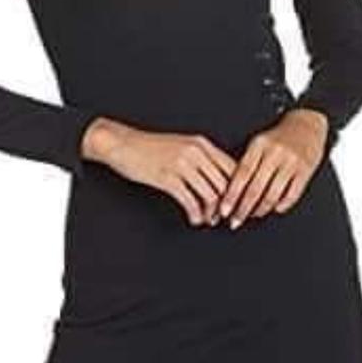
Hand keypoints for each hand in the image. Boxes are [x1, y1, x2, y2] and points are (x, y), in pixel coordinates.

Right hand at [82, 117, 237, 226]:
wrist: (122, 143)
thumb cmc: (149, 147)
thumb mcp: (181, 146)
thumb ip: (201, 159)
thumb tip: (218, 181)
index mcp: (201, 143)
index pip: (232, 167)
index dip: (239, 189)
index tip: (239, 203)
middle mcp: (195, 152)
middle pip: (225, 184)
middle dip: (229, 205)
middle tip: (227, 217)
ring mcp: (181, 164)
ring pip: (211, 195)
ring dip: (212, 213)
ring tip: (209, 220)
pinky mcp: (167, 177)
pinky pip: (190, 201)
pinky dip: (196, 214)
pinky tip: (194, 219)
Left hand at [217, 108, 328, 229]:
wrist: (306, 126)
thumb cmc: (277, 139)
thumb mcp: (258, 143)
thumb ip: (246, 162)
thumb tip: (227, 190)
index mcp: (259, 144)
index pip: (241, 173)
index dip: (231, 194)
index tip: (223, 209)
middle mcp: (275, 153)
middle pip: (255, 187)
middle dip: (243, 208)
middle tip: (234, 221)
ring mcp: (291, 162)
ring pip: (272, 194)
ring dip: (260, 210)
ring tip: (253, 215)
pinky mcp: (305, 171)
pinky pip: (291, 195)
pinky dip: (281, 206)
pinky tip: (274, 209)